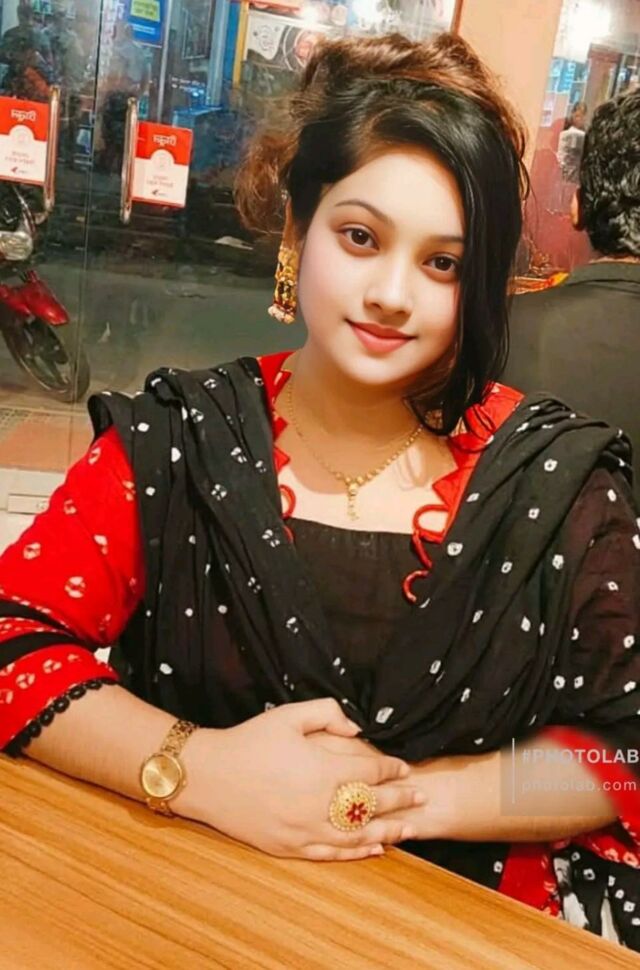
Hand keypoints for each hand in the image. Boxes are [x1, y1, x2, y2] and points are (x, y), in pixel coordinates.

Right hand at [177, 699, 424, 860]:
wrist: (208, 776)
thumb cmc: (248, 741)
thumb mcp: (287, 715)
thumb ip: (326, 712)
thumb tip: (355, 727)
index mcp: (321, 770)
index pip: (368, 773)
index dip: (390, 770)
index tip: (404, 768)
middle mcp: (318, 805)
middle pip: (370, 806)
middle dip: (399, 801)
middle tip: (422, 798)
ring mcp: (304, 830)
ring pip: (355, 836)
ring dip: (385, 832)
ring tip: (408, 830)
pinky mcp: (289, 847)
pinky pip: (330, 854)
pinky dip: (354, 853)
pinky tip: (371, 850)